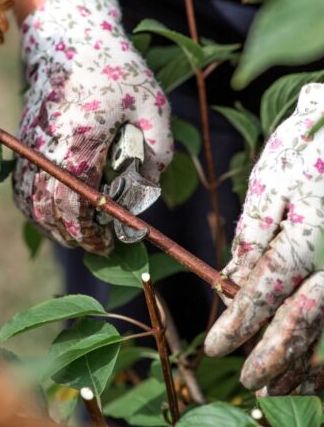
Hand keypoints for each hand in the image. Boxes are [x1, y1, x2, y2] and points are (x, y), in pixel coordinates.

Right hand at [12, 0, 172, 252]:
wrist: (65, 34)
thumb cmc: (112, 64)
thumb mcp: (149, 101)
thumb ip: (157, 146)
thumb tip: (150, 184)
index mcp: (79, 143)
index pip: (76, 205)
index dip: (91, 232)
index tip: (110, 242)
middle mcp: (46, 149)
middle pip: (48, 210)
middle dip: (71, 235)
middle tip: (96, 244)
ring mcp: (30, 145)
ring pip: (28, 201)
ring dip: (49, 223)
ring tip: (74, 233)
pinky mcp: (24, 138)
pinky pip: (19, 183)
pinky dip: (31, 205)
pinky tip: (50, 210)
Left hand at [205, 83, 323, 392]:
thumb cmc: (316, 144)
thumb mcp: (278, 176)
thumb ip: (256, 230)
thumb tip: (235, 275)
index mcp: (308, 233)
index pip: (267, 289)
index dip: (240, 322)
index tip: (217, 346)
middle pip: (306, 318)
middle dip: (276, 355)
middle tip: (252, 383)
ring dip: (308, 361)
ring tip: (284, 387)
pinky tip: (316, 364)